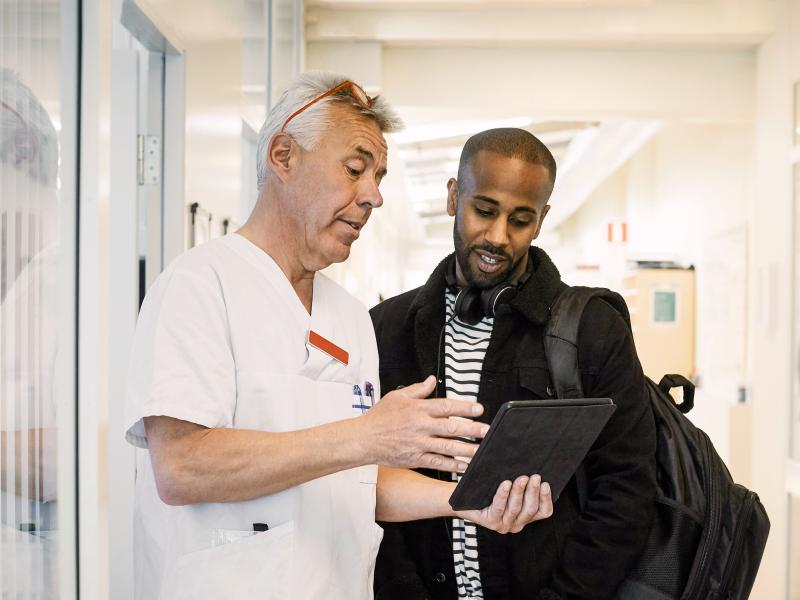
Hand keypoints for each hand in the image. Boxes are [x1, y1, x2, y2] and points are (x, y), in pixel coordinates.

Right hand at [359, 375, 489, 471]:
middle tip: (486, 430)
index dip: (464, 407)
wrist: (363, 439)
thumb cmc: (379, 417)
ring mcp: (418, 444)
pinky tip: (464, 466)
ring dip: (466, 449)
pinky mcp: (415, 459)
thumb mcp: (397, 396)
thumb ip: (417, 389)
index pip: (445, 406)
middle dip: (471, 429)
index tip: (479, 409)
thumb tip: (432, 380)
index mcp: (417, 409)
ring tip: (481, 450)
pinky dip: (451, 465)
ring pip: (447, 447)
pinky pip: (437, 463)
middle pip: (450, 427)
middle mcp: (420, 426)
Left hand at [457, 474, 552, 533]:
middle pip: (531, 509)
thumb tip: (531, 459)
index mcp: (524, 516)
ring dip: (520, 492)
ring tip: (522, 478)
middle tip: (535, 476)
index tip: (546, 483)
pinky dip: (503, 495)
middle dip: (534, 492)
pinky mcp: (490, 522)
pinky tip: (505, 484)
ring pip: (516, 508)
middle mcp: (516, 524)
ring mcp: (503, 525)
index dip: (546, 498)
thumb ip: (520, 479)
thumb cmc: (488, 489)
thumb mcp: (507, 485)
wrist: (463, 499)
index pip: (543, 512)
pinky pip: (499, 507)